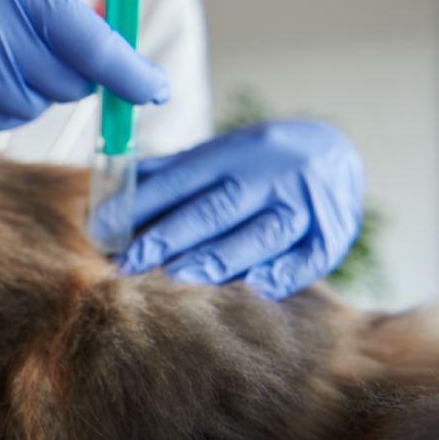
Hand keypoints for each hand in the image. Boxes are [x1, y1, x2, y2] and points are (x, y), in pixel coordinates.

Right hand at [0, 0, 176, 130]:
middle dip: (82, 75)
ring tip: (27, 55)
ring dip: (46, 91)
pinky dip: (14, 105)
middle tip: (70, 51)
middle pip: (65, 81)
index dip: (129, 73)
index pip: (87, 41)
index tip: (156, 88)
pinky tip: (2, 72)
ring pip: (33, 105)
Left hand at [117, 120, 365, 299]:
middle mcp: (269, 174)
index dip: (141, 206)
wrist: (334, 150)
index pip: (180, 180)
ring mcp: (304, 203)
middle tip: (129, 263)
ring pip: (260, 234)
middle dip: (169, 238)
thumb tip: (107, 187)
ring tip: (178, 279)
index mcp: (232, 153)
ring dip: (219, 259)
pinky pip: (310, 256)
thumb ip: (167, 172)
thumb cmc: (256, 161)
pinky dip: (283, 273)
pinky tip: (253, 288)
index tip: (105, 230)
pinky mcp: (333, 231)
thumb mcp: (216, 154)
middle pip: (215, 209)